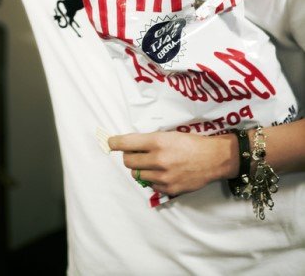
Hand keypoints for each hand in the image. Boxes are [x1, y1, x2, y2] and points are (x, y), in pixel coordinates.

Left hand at [108, 130, 237, 195]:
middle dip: (128, 157)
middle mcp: (158, 159)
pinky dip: (152, 179)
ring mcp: (163, 176)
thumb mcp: (170, 134)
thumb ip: (150, 140)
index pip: (127, 143)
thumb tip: (130, 145)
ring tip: (150, 163)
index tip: (110, 143)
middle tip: (134, 154)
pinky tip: (161, 172)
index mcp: (157, 142)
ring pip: (137, 175)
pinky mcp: (169, 189)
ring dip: (140, 169)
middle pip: (128, 162)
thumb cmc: (191, 142)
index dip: (115, 143)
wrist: (213, 159)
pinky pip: (150, 185)